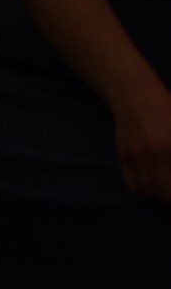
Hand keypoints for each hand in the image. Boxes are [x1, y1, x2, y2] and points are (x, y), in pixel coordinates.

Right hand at [116, 83, 170, 207]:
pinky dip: (145, 189)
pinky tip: (154, 183)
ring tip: (167, 188)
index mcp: (169, 146)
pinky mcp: (122, 156)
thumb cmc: (166, 109)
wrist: (133, 94)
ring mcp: (134, 156)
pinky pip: (133, 184)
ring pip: (148, 190)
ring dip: (160, 195)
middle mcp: (152, 153)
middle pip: (164, 191)